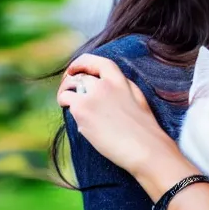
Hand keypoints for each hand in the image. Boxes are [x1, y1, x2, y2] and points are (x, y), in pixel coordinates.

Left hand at [57, 53, 179, 177]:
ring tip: (65, 103)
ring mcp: (92, 96)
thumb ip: (122, 87)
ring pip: (68, 89)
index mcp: (120, 81)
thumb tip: (106, 85)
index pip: (97, 62)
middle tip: (66, 91)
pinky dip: (68, 109)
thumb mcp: (137, 98)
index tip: (74, 69)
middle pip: (79, 76)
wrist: (144, 147)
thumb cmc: (144, 129)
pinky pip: (67, 104)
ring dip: (64, 94)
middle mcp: (104, 85)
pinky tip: (79, 121)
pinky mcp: (82, 110)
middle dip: (69, 81)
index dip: (81, 63)